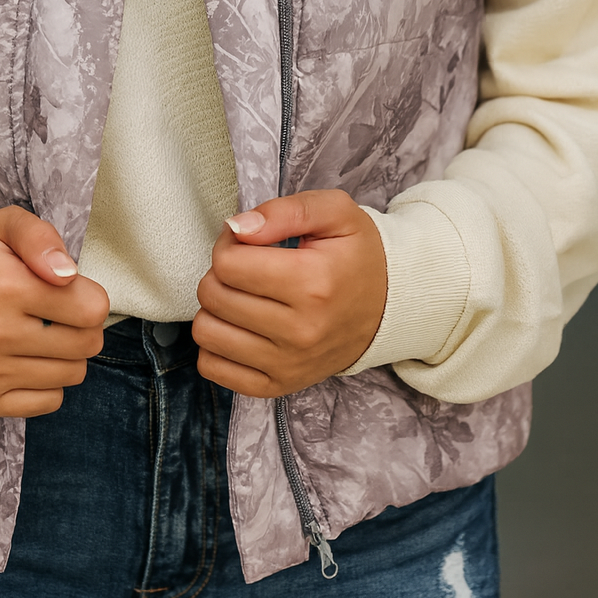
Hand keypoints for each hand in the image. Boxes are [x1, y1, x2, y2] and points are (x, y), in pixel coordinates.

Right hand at [0, 207, 109, 417]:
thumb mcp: (1, 226)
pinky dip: (47, 381)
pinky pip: (49, 402)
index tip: (71, 290)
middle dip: (82, 325)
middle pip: (87, 344)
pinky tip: (26, 358)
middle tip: (57, 311)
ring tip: (40, 332)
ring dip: (66, 353)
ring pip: (72, 374)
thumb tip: (68, 274)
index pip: (91, 309)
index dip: (89, 296)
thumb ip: (40, 238)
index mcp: (5, 287)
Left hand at [192, 190, 386, 396]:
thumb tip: (237, 227)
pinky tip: (238, 326)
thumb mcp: (334, 212)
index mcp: (313, 282)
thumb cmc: (357, 256)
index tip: (249, 241)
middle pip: (213, 295)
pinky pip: (214, 368)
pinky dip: (215, 344)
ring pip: (206, 332)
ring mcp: (289, 364)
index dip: (229, 242)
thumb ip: (283, 210)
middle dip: (221, 272)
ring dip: (215, 308)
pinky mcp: (278, 386)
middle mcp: (301, 330)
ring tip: (242, 296)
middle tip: (248, 266)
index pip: (227, 263)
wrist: (391, 308)